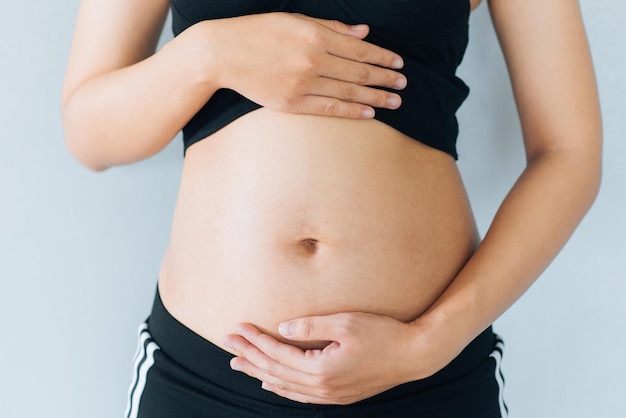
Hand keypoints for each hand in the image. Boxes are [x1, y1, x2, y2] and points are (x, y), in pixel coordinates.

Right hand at [189, 13, 406, 118]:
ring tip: (395, 101)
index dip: (382, 57)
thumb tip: (364, 32)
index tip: (399, 62)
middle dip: (385, 78)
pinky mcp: (291, 104)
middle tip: (404, 83)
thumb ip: (331, 27)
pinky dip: (351, 112)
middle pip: (358, 73)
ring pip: (348, 93)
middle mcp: (311, 60)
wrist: (221, 54)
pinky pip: (328, 109)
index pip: (358, 49)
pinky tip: (369, 113)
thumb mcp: (295, 19)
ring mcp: (302, 84)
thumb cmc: (258, 32)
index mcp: (313, 35)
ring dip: (376, 97)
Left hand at [223, 312, 455, 404]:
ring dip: (260, 373)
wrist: (414, 355)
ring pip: (285, 386)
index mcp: (321, 369)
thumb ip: (312, 327)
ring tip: (240, 365)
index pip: (278, 354)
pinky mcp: (339, 395)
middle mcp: (322, 387)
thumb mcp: (346, 322)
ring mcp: (331, 395)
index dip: (256, 341)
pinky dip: (282, 388)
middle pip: (276, 372)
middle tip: (228, 345)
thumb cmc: (383, 334)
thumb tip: (283, 329)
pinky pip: (301, 395)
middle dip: (250, 357)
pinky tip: (271, 383)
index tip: (238, 328)